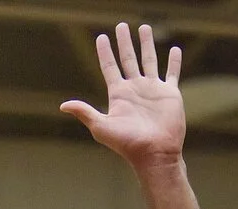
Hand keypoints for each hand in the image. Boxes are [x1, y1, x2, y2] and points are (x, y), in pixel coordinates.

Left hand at [62, 24, 185, 170]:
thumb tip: (63, 106)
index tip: (101, 37)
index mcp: (119, 94)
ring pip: (149, 60)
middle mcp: (135, 88)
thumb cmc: (127, 144)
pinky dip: (174, 61)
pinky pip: (172, 73)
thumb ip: (85, 113)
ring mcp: (153, 90)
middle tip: (121, 26)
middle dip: (124, 42)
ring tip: (145, 28)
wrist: (154, 153)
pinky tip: (174, 49)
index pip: (110, 66)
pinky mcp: (170, 94)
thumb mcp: (102, 127)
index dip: (105, 52)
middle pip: (128, 58)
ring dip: (147, 44)